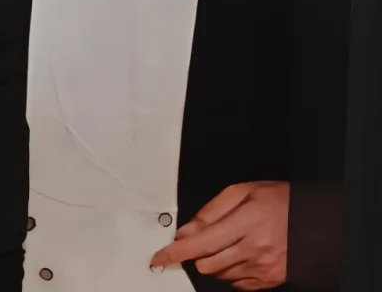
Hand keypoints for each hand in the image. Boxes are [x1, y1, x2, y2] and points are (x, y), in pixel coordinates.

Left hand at [151, 181, 288, 290]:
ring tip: (233, 243)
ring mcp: (265, 267)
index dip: (175, 252)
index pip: (201, 243)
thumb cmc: (280, 200)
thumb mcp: (242, 192)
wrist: (316, 217)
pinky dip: (232, 272)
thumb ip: (210, 212)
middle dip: (198, 254)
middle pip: (206, 264)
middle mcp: (256, 248)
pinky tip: (243, 255)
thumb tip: (185, 232)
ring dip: (217, 262)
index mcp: (247, 221)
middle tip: (209, 239)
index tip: (159, 257)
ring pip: (220, 275)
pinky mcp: (272, 279)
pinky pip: (238, 284)